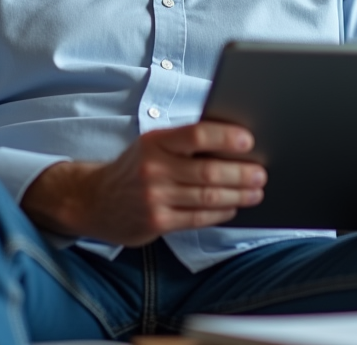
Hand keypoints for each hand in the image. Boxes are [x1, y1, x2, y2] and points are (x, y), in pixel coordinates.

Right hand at [21, 122, 266, 246]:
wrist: (95, 200)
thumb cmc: (135, 167)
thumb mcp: (152, 145)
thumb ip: (184, 143)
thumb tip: (233, 142)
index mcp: (155, 142)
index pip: (195, 135)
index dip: (225, 137)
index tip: (249, 140)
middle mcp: (153, 169)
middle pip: (207, 171)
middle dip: (240, 173)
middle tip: (261, 173)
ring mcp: (154, 197)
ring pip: (206, 197)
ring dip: (237, 195)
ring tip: (256, 191)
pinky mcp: (156, 222)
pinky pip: (197, 218)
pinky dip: (220, 213)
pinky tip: (233, 207)